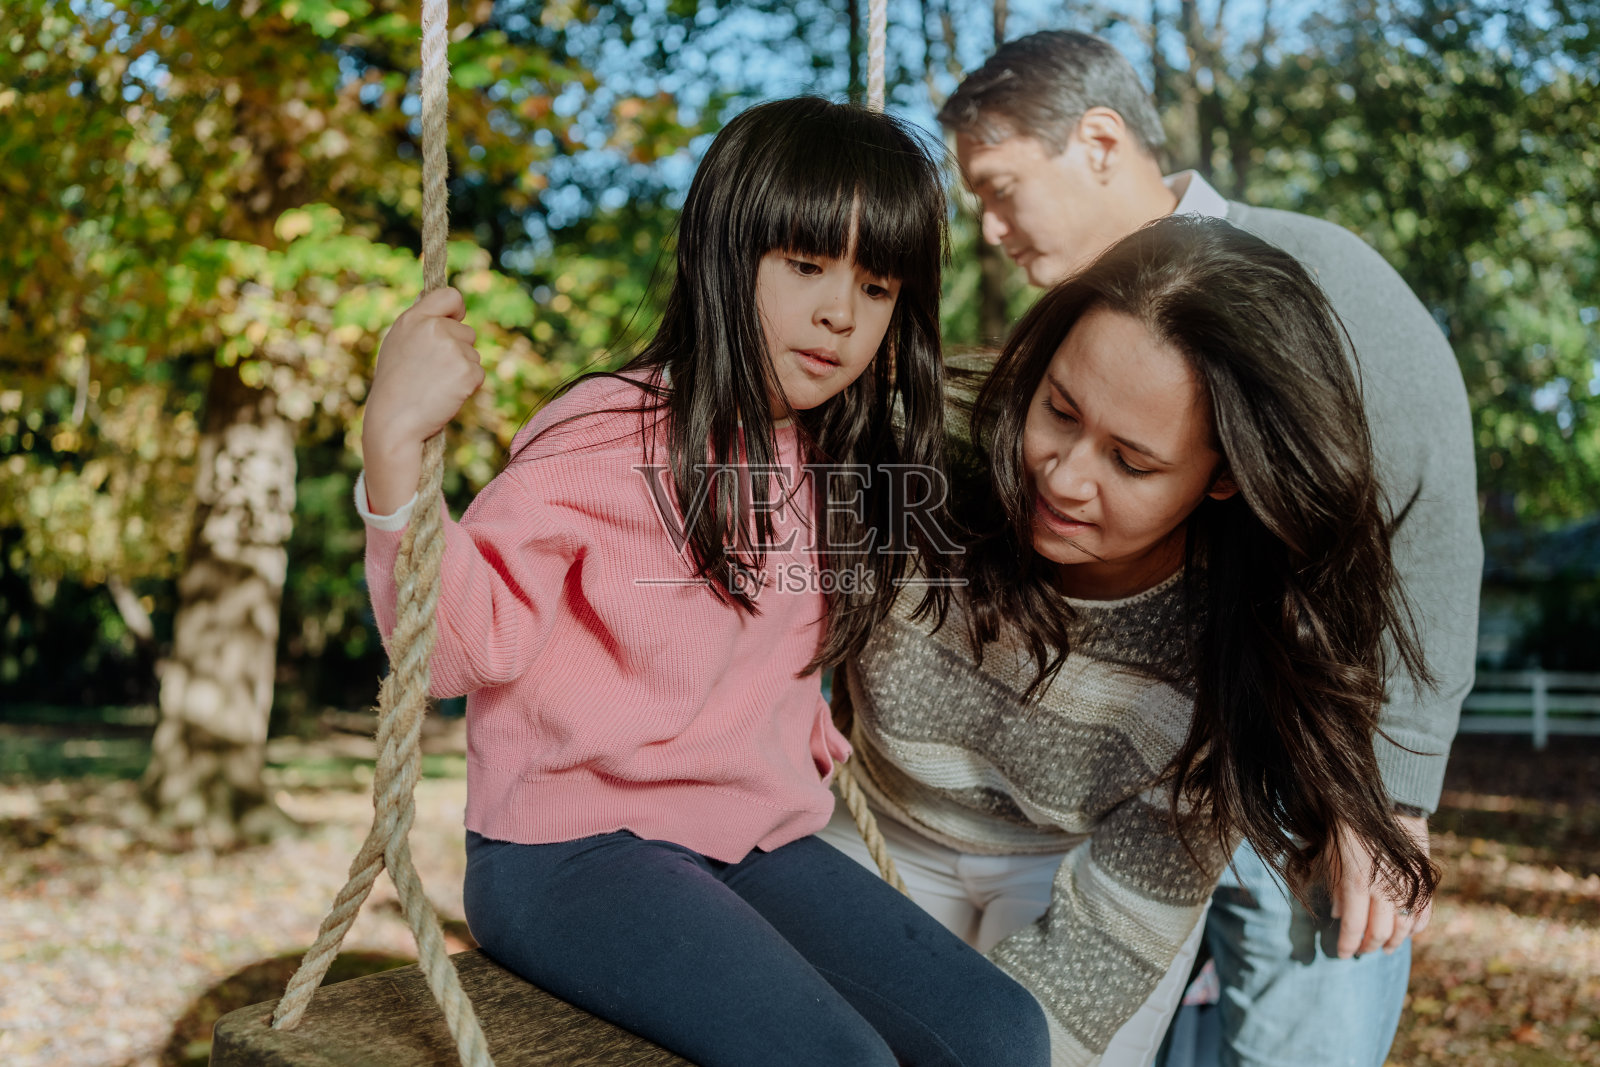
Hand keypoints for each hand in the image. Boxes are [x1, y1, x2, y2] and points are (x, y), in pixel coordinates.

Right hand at [361, 287, 482, 512]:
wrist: (394, 421)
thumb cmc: (395, 386)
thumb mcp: (398, 344)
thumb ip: (420, 325)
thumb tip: (447, 308)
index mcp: (414, 319)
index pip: (450, 296)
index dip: (456, 309)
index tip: (455, 320)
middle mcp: (435, 329)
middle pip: (467, 332)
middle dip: (458, 349)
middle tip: (433, 371)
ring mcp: (453, 349)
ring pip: (474, 354)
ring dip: (462, 369)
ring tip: (435, 385)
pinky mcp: (467, 372)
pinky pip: (479, 374)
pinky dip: (468, 386)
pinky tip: (446, 395)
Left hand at [1329, 814, 1431, 958]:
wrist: (1385, 801)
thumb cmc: (1349, 826)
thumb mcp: (1332, 856)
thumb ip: (1336, 889)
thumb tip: (1338, 916)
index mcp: (1357, 884)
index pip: (1353, 929)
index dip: (1347, 946)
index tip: (1341, 955)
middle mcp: (1384, 890)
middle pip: (1379, 934)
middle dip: (1368, 946)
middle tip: (1361, 951)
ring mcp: (1408, 886)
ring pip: (1404, 929)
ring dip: (1394, 942)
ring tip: (1384, 948)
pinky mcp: (1424, 880)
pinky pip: (1425, 912)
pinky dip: (1418, 927)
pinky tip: (1410, 934)